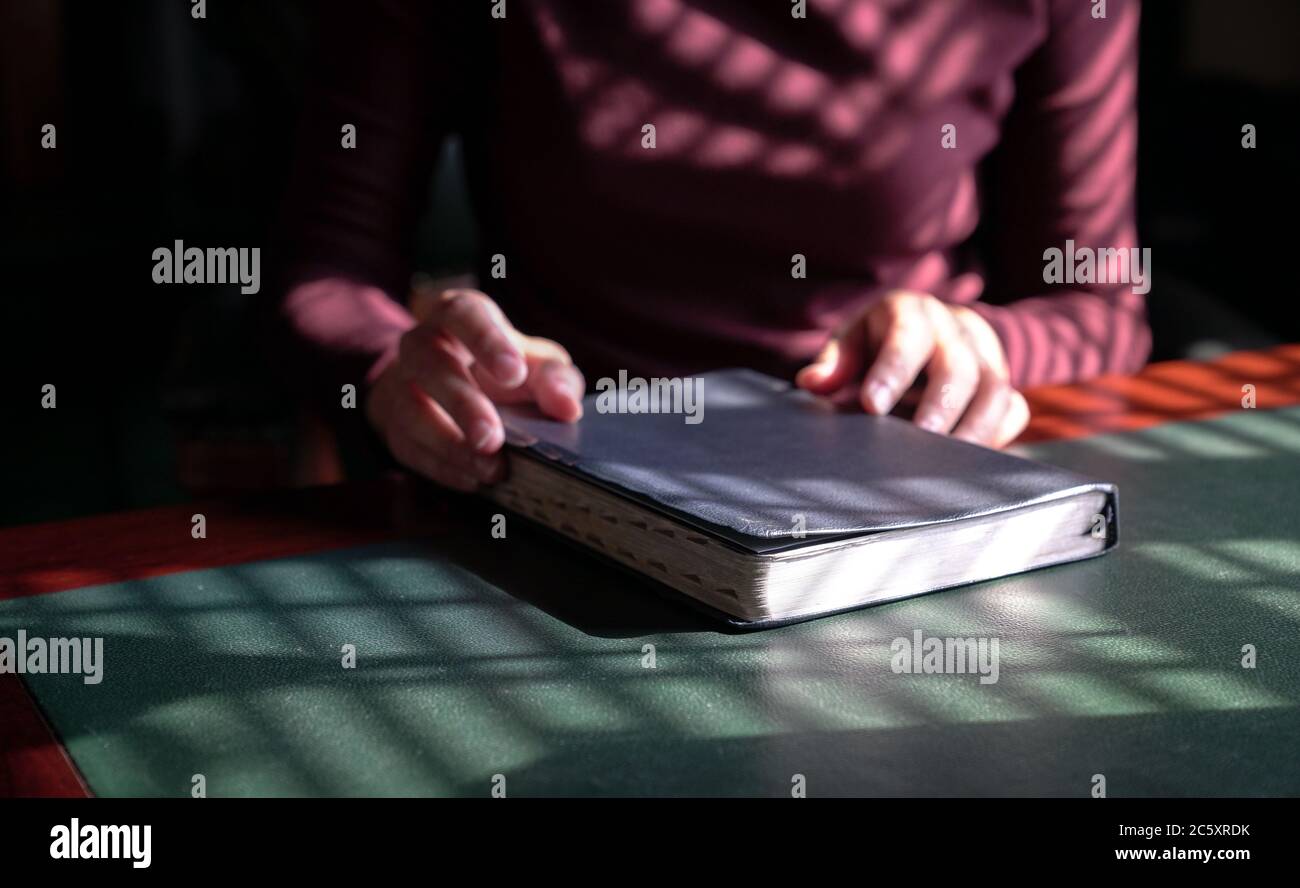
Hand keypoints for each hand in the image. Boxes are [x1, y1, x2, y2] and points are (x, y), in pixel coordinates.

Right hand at [366, 288, 583, 490]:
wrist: (454, 389)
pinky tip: (472, 479)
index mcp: (459, 315)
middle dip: (462, 403)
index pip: (464, 314)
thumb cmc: (504, 370)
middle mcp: (422, 343)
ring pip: (411, 408)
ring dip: (450, 443)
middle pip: (430, 362)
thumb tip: (566, 407)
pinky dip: (441, 466)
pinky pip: (407, 444)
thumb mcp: (537, 365)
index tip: (514, 372)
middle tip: (492, 437)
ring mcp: (401, 383)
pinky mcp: (394, 423)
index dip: (486, 341)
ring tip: (490, 468)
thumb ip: (556, 379)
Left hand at [795, 290, 1028, 447]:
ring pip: (994, 390)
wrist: (932, 331)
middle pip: (959, 365)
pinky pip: (1012, 410)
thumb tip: (813, 382)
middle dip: (940, 404)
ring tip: (947, 463)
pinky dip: (996, 437)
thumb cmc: (881, 342)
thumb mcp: (853, 341)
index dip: (892, 370)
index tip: (871, 405)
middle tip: (920, 438)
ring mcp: (986, 358)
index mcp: (913, 312)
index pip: (908, 335)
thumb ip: (835, 362)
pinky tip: (970, 464)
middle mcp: (955, 331)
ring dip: (973, 429)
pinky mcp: (1003, 386)